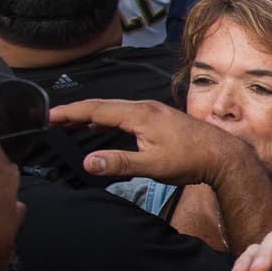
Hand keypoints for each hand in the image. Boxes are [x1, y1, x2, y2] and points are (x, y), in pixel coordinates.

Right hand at [49, 98, 249, 185]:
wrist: (224, 155)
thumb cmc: (192, 160)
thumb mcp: (152, 165)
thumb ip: (119, 163)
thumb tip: (87, 162)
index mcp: (139, 114)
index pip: (95, 109)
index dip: (69, 113)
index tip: (48, 116)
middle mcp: (146, 107)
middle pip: (103, 105)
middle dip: (76, 112)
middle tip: (52, 118)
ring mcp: (155, 111)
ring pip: (116, 109)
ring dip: (92, 115)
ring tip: (71, 121)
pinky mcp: (161, 118)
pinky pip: (128, 113)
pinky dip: (110, 118)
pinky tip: (104, 126)